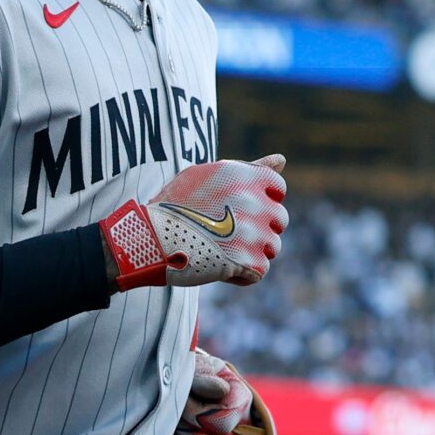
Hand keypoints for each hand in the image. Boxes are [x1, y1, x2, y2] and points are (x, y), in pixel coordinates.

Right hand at [99, 155, 288, 290]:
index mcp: (246, 177)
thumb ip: (249, 168)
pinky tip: (220, 266)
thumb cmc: (175, 204)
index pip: (278, 189)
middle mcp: (255, 202)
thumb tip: (283, 160)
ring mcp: (254, 234)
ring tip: (223, 249)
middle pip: (279, 220)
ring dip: (253, 251)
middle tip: (228, 233)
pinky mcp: (248, 262)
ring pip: (273, 247)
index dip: (263, 200)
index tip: (241, 209)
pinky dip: (243, 274)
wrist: (150, 238)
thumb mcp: (208, 175)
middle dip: (260, 228)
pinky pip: (260, 271)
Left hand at [171, 348, 255, 434]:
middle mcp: (239, 428)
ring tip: (173, 425)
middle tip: (174, 412)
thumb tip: (220, 390)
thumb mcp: (194, 368)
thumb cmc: (189, 375)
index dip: (198, 415)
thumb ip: (203, 377)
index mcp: (240, 400)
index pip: (222, 423)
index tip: (185, 400)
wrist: (181, 385)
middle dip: (183, 428)